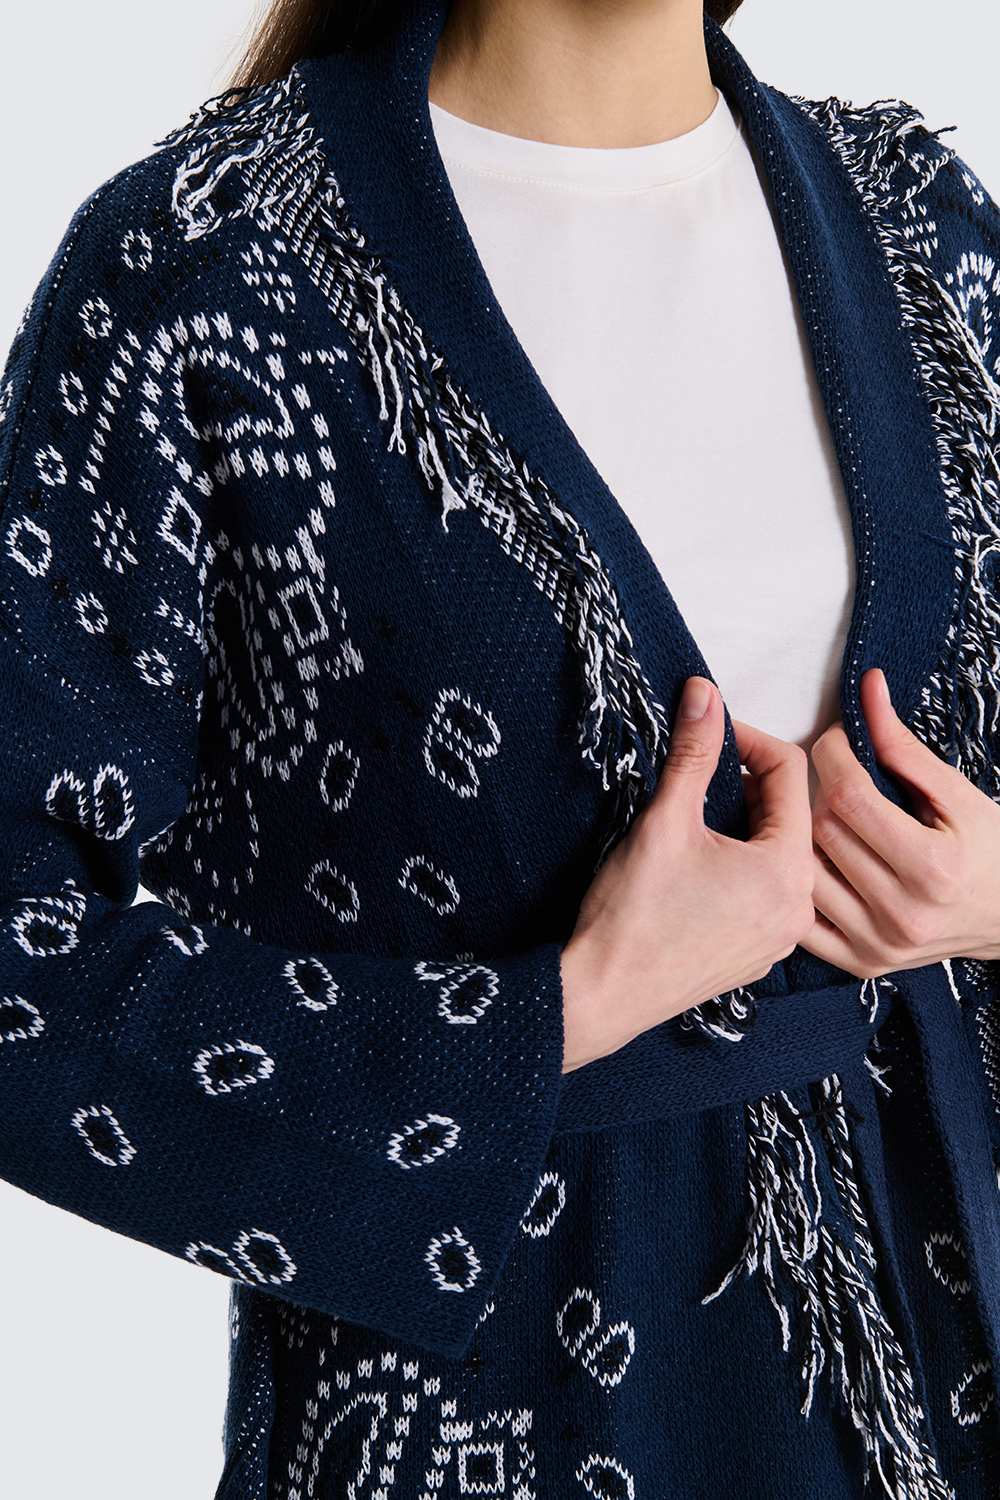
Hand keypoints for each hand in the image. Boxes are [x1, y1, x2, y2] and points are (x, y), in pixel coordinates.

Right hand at [560, 677, 814, 1071]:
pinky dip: (739, 869)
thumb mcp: (665, 820)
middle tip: (698, 774)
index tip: (710, 733)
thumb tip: (705, 694)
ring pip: (777, 857)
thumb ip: (693, 753)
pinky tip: (697, 869)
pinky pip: (764, 896)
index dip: (749, 740)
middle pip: (790, 816)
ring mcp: (780, 939)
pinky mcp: (755, 958)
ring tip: (696, 820)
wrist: (605, 994)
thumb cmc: (634, 914)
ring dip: (744, 827)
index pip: (791, 774)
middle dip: (747, 785)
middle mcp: (798, 907)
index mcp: (787, 869)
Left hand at [804, 668, 999, 977]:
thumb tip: (866, 688)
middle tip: (836, 778)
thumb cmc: (990, 850)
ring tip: (830, 820)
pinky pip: (804, 920)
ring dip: (806, 838)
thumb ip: (902, 745)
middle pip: (822, 831)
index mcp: (932, 868)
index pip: (848, 797)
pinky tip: (818, 864)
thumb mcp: (957, 793)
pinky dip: (802, 887)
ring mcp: (879, 944)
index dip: (832, 754)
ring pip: (804, 871)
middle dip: (820, 792)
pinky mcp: (861, 963)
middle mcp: (902, 913)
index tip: (839, 741)